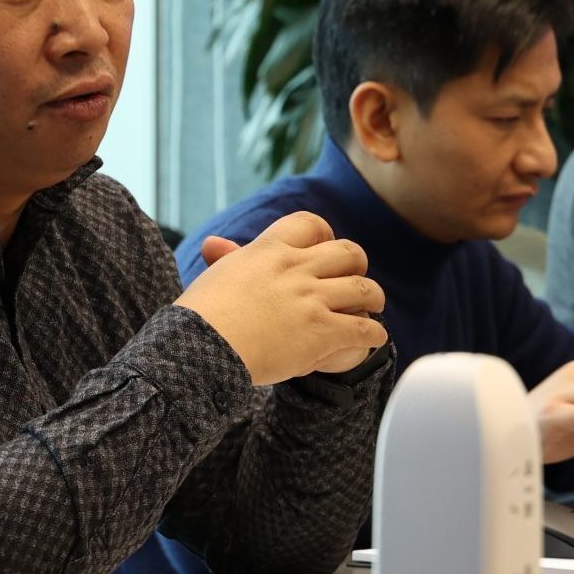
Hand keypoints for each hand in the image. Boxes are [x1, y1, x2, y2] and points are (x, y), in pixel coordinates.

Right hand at [179, 213, 388, 384]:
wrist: (201, 349)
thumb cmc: (200, 318)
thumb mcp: (216, 278)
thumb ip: (225, 258)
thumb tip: (212, 243)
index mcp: (269, 250)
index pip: (310, 224)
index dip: (324, 234)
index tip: (325, 245)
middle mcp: (296, 269)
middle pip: (347, 253)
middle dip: (356, 264)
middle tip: (355, 276)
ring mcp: (312, 299)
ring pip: (365, 289)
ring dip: (373, 299)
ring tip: (372, 307)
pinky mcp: (322, 331)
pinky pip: (364, 329)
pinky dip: (373, 335)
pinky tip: (372, 339)